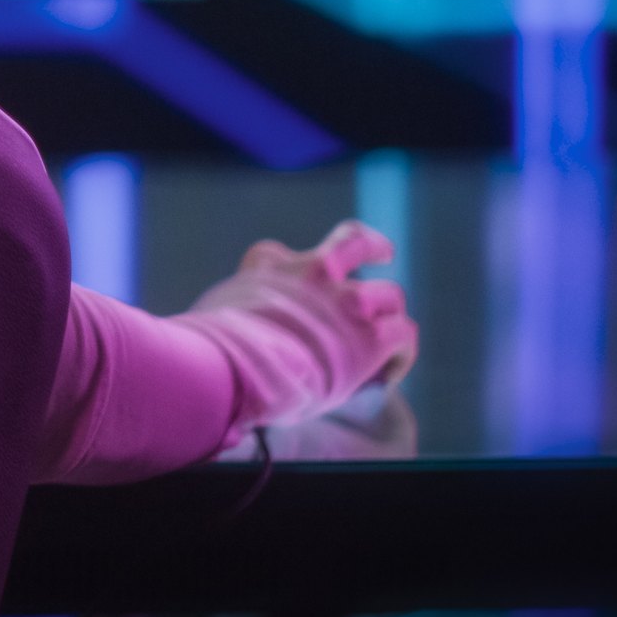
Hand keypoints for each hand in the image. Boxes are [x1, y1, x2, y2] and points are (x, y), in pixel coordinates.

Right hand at [188, 219, 417, 417]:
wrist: (232, 367)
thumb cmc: (212, 350)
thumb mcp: (214, 312)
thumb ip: (233, 311)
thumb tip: (224, 336)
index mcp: (268, 263)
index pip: (280, 252)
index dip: (296, 267)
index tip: (304, 279)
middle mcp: (312, 271)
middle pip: (355, 244)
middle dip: (372, 250)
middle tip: (383, 254)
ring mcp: (345, 300)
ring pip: (390, 293)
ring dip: (388, 314)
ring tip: (388, 334)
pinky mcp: (369, 335)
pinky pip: (404, 334)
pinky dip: (401, 354)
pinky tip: (390, 372)